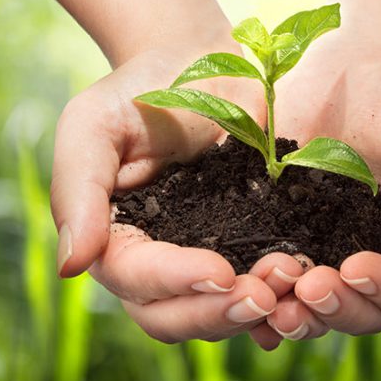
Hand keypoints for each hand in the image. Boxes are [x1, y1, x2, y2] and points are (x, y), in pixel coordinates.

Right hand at [52, 45, 288, 343]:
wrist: (199, 63)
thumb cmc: (138, 90)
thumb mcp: (93, 127)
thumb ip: (78, 192)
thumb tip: (72, 267)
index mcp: (114, 240)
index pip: (136, 279)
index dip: (176, 282)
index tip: (221, 270)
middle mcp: (155, 263)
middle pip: (173, 317)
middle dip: (217, 313)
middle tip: (264, 295)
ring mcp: (202, 259)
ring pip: (217, 312)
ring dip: (254, 309)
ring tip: (294, 280)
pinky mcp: (246, 246)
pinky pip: (258, 288)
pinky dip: (280, 299)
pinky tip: (307, 289)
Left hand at [253, 27, 380, 340]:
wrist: (353, 62)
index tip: (354, 264)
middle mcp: (369, 259)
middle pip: (360, 314)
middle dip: (335, 309)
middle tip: (308, 287)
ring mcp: (321, 250)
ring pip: (313, 309)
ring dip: (296, 316)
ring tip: (274, 302)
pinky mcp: (277, 233)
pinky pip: (269, 282)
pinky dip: (259, 303)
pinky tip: (240, 297)